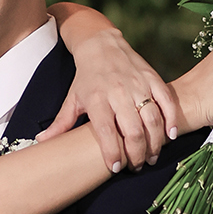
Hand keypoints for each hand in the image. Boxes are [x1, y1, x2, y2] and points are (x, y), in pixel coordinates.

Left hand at [37, 28, 178, 171]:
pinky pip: (166, 101)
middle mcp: (118, 92)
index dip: (112, 152)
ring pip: (152, 119)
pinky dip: (171, 120)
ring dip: (155, 142)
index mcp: (97, 100)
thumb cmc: (86, 77)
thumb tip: (41, 143)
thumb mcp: (72, 99)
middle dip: (136, 154)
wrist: (102, 45)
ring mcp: (138, 85)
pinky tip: (171, 136)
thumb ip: (61, 124)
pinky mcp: (153, 78)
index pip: (106, 132)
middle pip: (132, 130)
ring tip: (152, 156)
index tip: (115, 168)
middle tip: (136, 167)